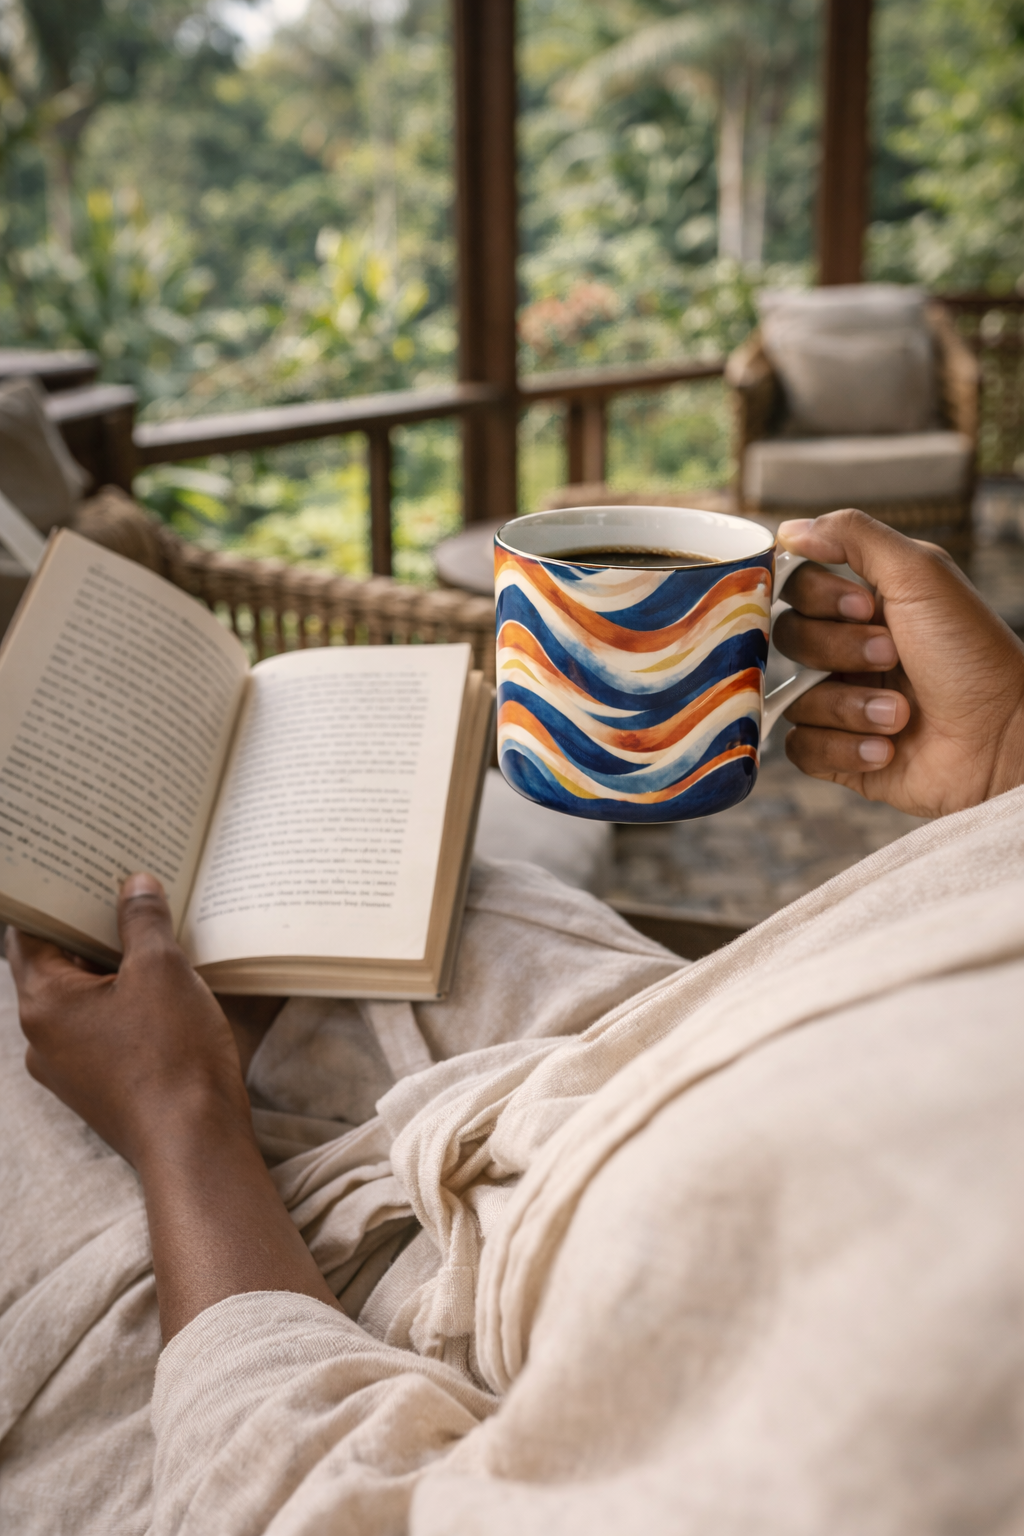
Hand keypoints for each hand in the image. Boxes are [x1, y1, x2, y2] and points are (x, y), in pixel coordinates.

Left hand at [6, 872, 337, 1339]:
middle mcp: (42, 1036)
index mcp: (43, 1001)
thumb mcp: (161, 971)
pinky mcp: (100, 1084)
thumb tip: (134, 885)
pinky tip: (161, 986)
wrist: (195, 1144)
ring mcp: (69, 1066)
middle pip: (54, 962)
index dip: (54, 896)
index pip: (27, 931)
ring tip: (150, 931)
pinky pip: (101, 1027)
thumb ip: (142, 922)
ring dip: (111, 965)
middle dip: (91, 926)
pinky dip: (122, 1000)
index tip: (79, 866)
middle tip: (125, 887)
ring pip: (81, 996)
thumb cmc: (172, 1056)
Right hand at [773, 509, 1023, 818]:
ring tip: (900, 714)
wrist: (1001, 739)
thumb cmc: (971, 655)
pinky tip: (886, 748)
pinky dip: (843, 749)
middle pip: (788, 640)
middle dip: (840, 651)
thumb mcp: (920, 573)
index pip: (797, 587)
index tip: (866, 607)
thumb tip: (788, 529)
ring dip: (850, 706)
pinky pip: (800, 747)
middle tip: (891, 657)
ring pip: (794, 698)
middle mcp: (848, 651)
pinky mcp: (840, 754)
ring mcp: (842, 703)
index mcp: (865, 605)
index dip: (819, 598)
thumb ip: (853, 536)